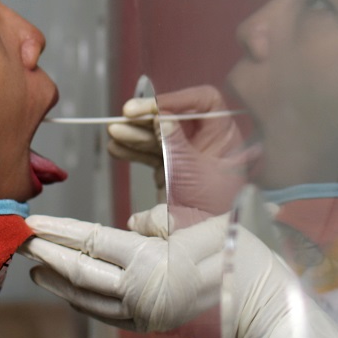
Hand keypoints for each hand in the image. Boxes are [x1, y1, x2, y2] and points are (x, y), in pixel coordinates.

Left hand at [22, 204, 224, 337]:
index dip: (59, 232)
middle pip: (81, 271)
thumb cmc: (240, 260)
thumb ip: (161, 221)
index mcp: (151, 260)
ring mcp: (144, 313)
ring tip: (38, 269)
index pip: (92, 242)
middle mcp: (139, 290)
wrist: (264, 309)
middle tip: (21, 241)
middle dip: (48, 255)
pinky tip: (73, 293)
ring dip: (59, 283)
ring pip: (89, 299)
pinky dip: (85, 303)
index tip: (33, 223)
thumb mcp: (202, 225)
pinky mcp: (152, 325)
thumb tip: (132, 223)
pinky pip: (107, 315)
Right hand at [107, 85, 258, 213]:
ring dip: (134, 133)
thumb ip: (175, 142)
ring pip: (157, 135)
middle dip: (147, 117)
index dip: (178, 99)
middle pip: (174, 116)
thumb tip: (161, 117)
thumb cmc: (213, 206)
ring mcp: (186, 153)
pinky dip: (133, 150)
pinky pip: (150, 153)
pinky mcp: (171, 167)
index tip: (154, 107)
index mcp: (222, 134)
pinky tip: (117, 148)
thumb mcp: (192, 170)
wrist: (207, 237)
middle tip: (126, 116)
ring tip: (114, 133)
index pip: (204, 102)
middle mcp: (205, 140)